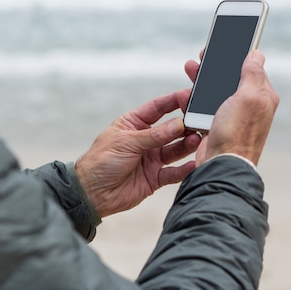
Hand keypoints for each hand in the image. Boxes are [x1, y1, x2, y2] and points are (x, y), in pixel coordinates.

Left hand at [75, 90, 201, 217]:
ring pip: (175, 149)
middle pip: (171, 128)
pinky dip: (184, 169)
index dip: (174, 101)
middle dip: (185, 124)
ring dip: (187, 145)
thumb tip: (178, 124)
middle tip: (199, 121)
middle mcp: (145, 140)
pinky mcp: (155, 177)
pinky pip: (174, 172)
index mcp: (134, 124)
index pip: (158, 108)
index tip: (189, 96)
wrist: (92, 193)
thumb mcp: (126, 142)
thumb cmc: (100, 162)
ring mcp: (151, 158)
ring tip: (197, 140)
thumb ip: (154, 135)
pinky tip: (194, 164)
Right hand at [192, 50, 278, 165]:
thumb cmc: (237, 133)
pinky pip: (204, 106)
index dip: (237, 54)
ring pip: (214, 91)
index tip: (225, 42)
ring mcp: (231, 116)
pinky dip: (194, 98)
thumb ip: (252, 74)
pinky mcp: (216, 126)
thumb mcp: (248, 97)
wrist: (221, 165)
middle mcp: (248, 105)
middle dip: (215, 65)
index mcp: (261, 96)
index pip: (251, 67)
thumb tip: (256, 53)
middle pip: (230, 78)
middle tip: (202, 55)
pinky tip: (186, 93)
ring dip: (201, 79)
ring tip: (190, 68)